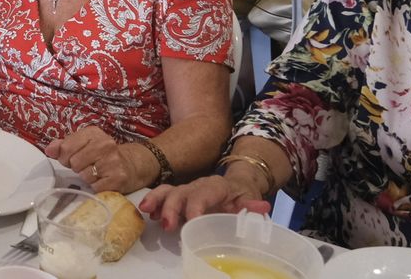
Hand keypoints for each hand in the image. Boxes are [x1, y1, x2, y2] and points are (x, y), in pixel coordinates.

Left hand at [44, 126, 151, 193]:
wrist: (132, 165)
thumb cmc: (102, 155)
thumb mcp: (83, 144)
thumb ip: (63, 145)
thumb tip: (49, 150)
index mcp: (93, 133)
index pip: (66, 147)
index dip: (64, 157)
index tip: (71, 158)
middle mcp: (105, 145)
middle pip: (74, 163)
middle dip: (76, 167)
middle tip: (86, 166)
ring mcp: (113, 161)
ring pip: (84, 176)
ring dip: (86, 178)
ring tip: (96, 173)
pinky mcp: (118, 178)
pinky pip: (95, 187)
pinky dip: (96, 187)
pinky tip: (103, 180)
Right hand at [139, 175, 270, 231]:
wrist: (237, 186)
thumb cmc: (242, 197)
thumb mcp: (250, 200)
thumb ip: (252, 206)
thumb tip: (262, 207)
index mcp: (216, 186)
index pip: (203, 194)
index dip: (195, 206)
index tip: (190, 221)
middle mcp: (198, 185)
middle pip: (181, 192)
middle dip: (171, 208)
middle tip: (167, 226)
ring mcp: (187, 189)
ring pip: (168, 190)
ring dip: (157, 201)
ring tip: (147, 213)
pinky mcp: (180, 195)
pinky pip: (163, 194)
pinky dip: (154, 202)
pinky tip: (148, 214)